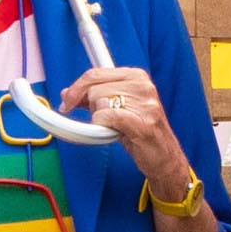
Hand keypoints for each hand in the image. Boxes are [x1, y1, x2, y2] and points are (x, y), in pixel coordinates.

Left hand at [61, 62, 191, 196]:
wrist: (164, 157)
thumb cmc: (140, 132)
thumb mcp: (117, 109)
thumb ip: (94, 99)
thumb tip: (66, 94)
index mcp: (136, 76)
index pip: (96, 73)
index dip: (77, 88)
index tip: (67, 101)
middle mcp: (142, 85)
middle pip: (94, 89)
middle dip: (89, 107)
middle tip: (99, 121)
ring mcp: (145, 103)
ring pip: (99, 103)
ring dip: (99, 120)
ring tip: (115, 128)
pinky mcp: (143, 122)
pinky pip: (107, 117)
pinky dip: (102, 126)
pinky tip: (112, 132)